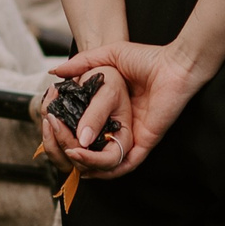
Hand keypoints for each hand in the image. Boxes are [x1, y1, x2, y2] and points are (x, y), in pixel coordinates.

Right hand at [38, 42, 207, 180]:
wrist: (173, 65)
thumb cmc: (146, 59)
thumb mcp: (108, 57)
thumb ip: (81, 63)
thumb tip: (54, 71)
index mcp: (110, 112)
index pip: (84, 132)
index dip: (66, 134)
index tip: (50, 126)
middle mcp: (119, 128)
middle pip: (91, 151)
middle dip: (70, 151)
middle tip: (57, 140)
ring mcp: (131, 138)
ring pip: (104, 164)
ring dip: (85, 162)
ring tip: (71, 151)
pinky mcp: (143, 143)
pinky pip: (124, 166)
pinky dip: (105, 169)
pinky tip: (88, 161)